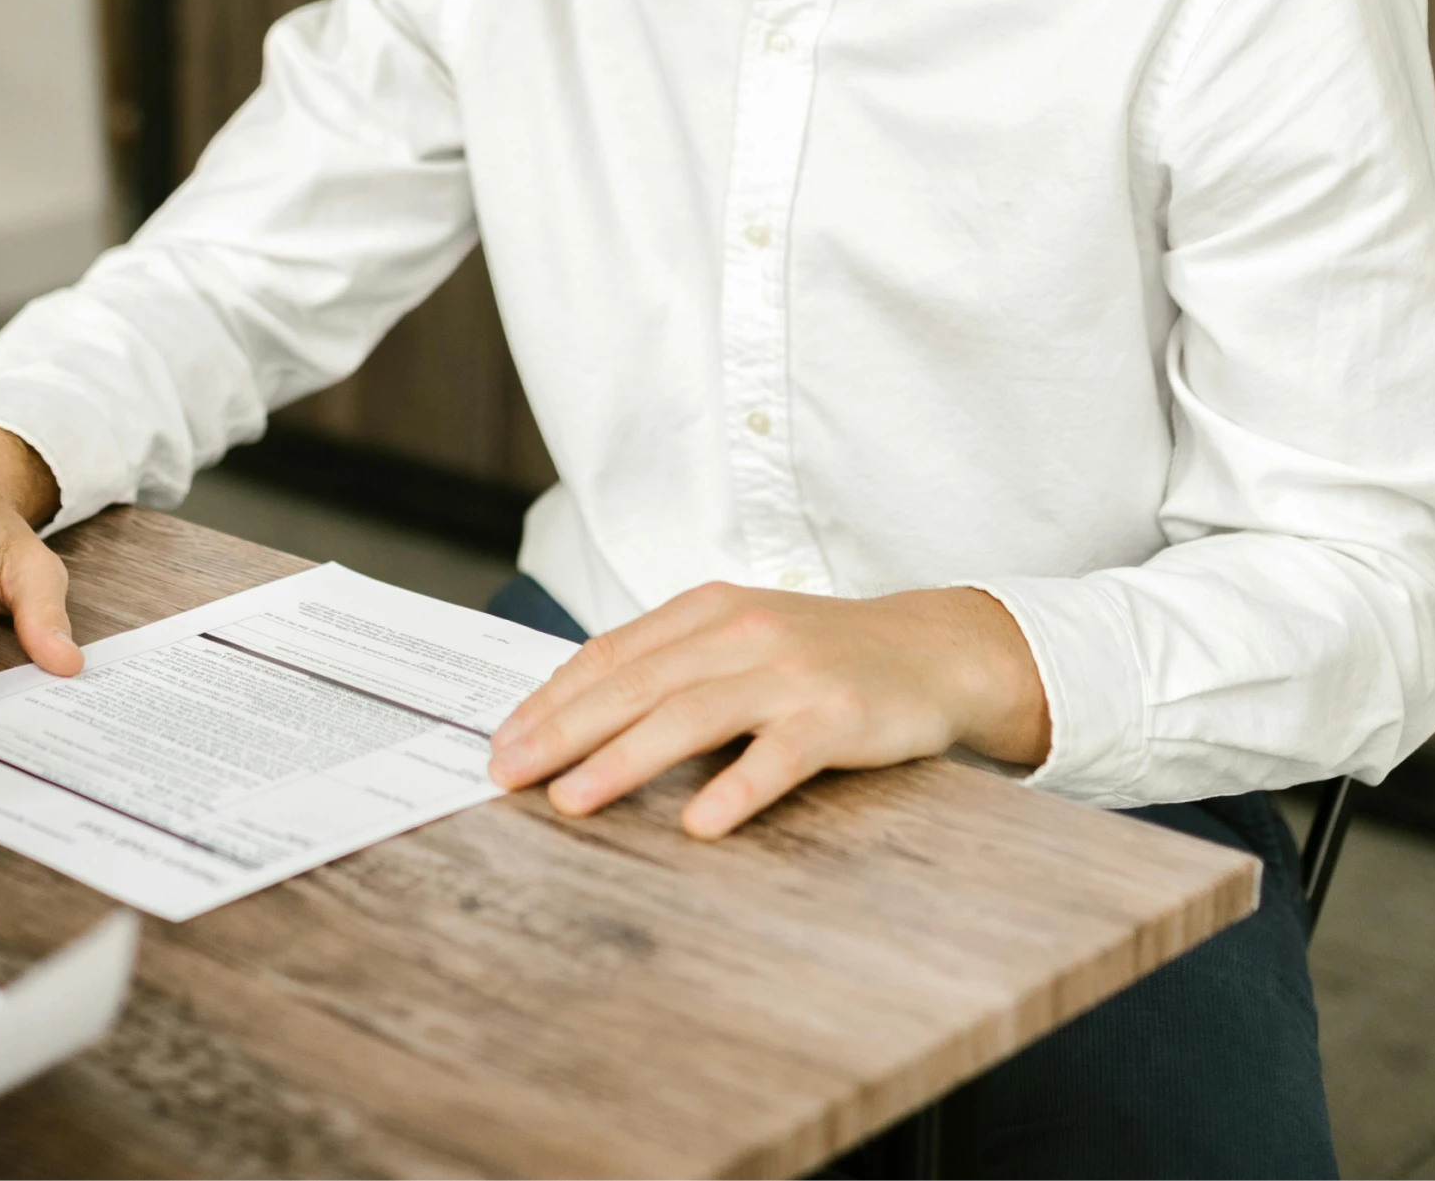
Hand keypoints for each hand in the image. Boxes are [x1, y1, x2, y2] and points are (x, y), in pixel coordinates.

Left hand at [487, 582, 1050, 839]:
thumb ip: (672, 663)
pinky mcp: (838, 716)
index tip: (501, 740)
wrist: (934, 648)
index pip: (612, 656)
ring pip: (690, 715)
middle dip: (561, 729)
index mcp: (707, 610)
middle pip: (635, 684)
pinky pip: (780, 756)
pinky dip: (737, 789)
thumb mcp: (740, 637)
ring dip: (622, 759)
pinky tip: (699, 824)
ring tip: (570, 800)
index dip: (552, 698)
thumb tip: (578, 710)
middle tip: (506, 771)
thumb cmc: (821, 653)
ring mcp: (790, 673)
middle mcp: (741, 632)